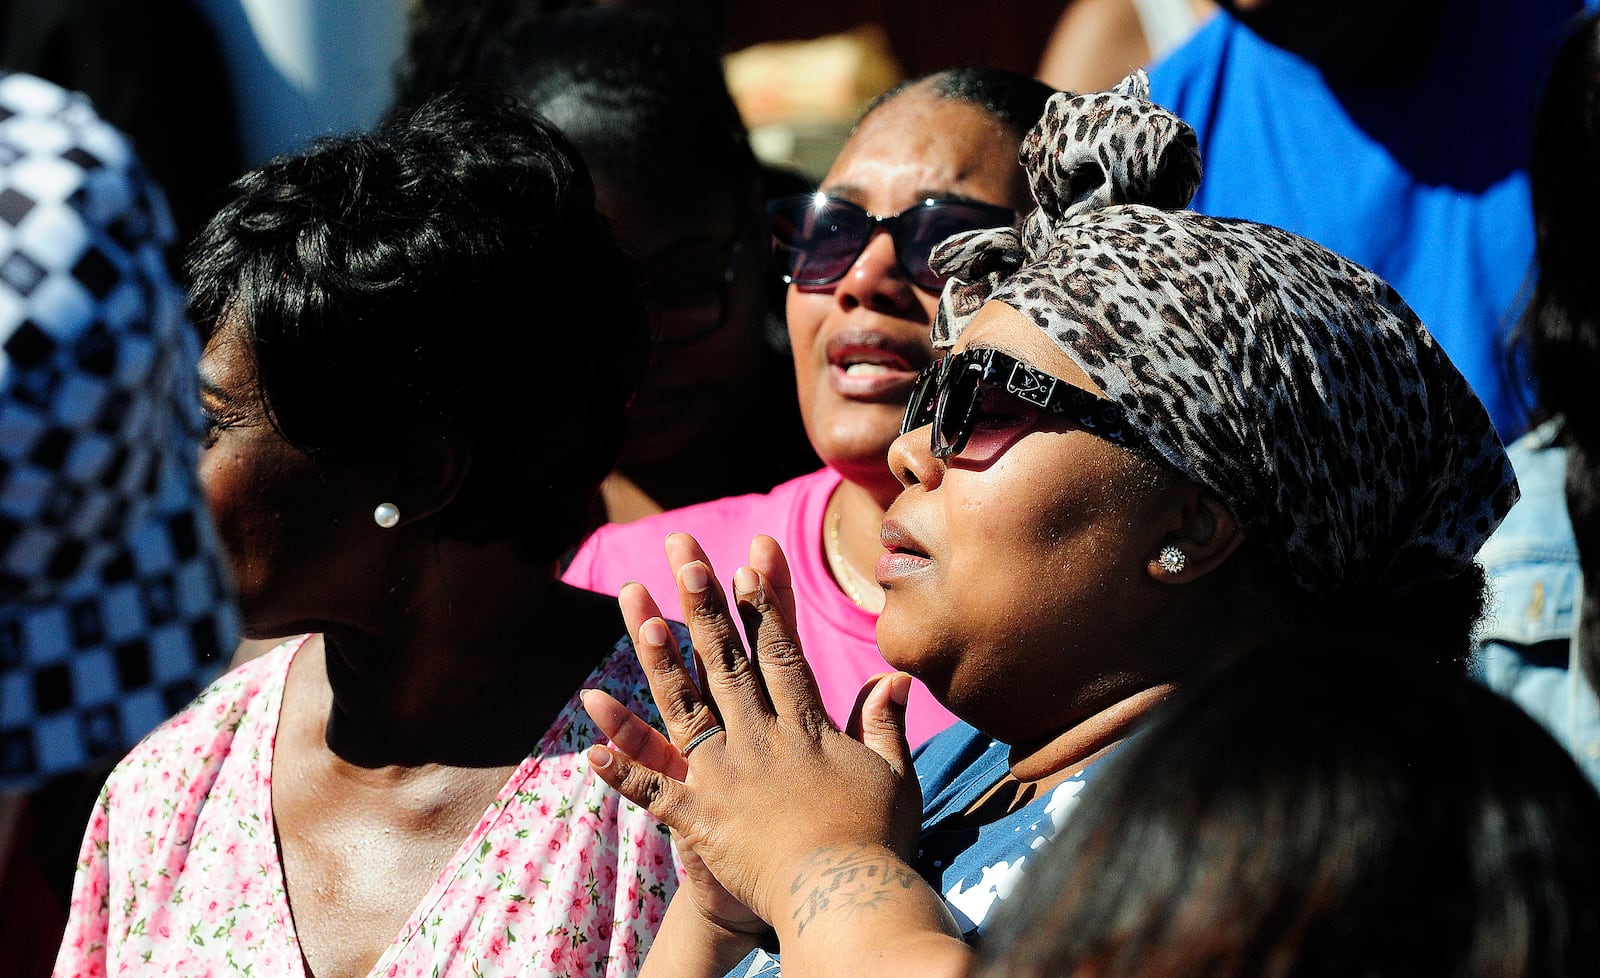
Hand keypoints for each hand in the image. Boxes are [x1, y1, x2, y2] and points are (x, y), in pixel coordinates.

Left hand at [583, 533, 923, 927]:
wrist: (843, 898)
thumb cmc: (877, 842)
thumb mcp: (893, 776)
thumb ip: (885, 725)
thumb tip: (894, 677)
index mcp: (805, 727)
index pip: (780, 653)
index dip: (763, 606)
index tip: (748, 562)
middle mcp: (759, 739)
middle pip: (726, 662)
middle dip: (704, 606)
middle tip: (685, 558)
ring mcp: (725, 776)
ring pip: (684, 707)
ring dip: (659, 660)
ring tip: (639, 615)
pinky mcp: (700, 818)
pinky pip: (653, 790)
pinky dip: (622, 769)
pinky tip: (588, 747)